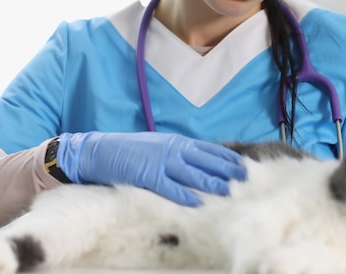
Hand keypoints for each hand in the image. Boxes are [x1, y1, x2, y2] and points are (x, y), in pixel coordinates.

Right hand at [56, 131, 246, 205]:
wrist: (101, 150)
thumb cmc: (132, 150)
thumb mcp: (160, 145)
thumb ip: (180, 152)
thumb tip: (201, 162)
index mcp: (178, 142)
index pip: (209, 149)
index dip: (227, 157)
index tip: (243, 164)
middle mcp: (173, 150)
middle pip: (206, 161)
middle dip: (226, 169)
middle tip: (244, 177)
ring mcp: (161, 162)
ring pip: (192, 174)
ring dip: (211, 182)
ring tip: (228, 190)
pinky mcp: (148, 175)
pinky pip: (170, 187)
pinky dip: (184, 195)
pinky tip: (197, 202)